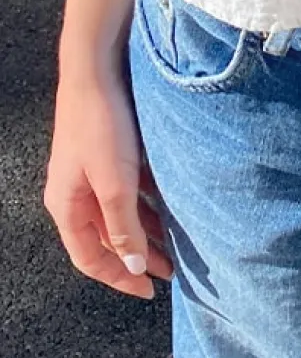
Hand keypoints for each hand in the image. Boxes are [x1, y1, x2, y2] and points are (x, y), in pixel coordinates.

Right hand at [44, 68, 173, 300]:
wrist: (97, 67)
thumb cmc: (100, 124)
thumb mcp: (114, 182)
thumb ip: (122, 225)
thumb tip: (131, 265)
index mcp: (66, 206)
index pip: (90, 258)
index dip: (119, 278)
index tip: (149, 290)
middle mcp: (74, 192)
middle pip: (106, 237)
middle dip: (137, 255)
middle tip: (171, 268)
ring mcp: (90, 171)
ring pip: (119, 211)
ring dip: (145, 227)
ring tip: (176, 241)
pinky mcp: (107, 151)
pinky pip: (127, 187)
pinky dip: (147, 199)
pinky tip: (171, 202)